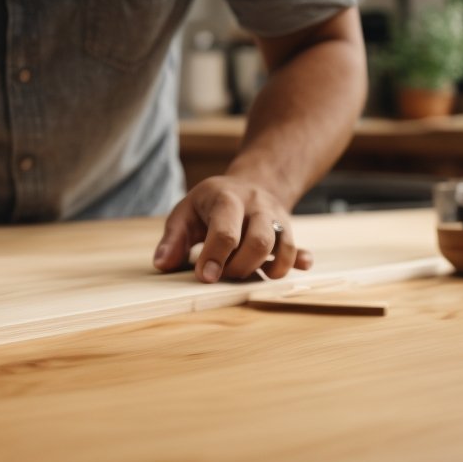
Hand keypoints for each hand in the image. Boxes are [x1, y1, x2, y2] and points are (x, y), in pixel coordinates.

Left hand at [152, 176, 313, 281]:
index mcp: (226, 198)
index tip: (205, 277)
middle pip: (260, 241)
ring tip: (249, 275)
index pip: (225, 231)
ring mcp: (276, 217)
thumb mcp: (185, 213)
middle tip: (224, 276)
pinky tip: (299, 267)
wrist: (250, 184)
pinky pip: (298, 249)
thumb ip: (173, 239)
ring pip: (284, 246)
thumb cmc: (210, 204)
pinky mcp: (288, 231)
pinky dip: (297, 262)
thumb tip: (162, 264)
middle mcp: (256, 205)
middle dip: (241, 267)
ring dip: (267, 270)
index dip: (215, 257)